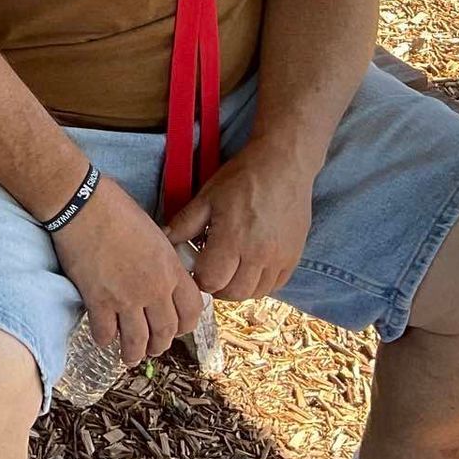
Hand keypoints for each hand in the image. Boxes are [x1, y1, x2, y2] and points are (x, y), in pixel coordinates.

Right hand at [50, 174, 203, 365]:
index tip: (177, 328)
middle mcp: (154, 289)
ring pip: (137, 341)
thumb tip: (161, 272)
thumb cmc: (115, 208)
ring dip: (134, 353)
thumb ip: (162, 259)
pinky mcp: (98, 301)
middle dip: (159, 345)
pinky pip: (106, 333)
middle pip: (165, 332)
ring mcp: (126, 298)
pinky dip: (105, 339)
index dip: (186, 325)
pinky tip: (103, 337)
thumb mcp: (153, 232)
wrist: (82, 205)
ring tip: (129, 356)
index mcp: (171, 269)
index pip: (191, 311)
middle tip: (152, 347)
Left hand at [165, 139, 315, 300]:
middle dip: (216, 287)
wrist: (283, 165)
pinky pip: (275, 286)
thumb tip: (165, 240)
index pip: (211, 281)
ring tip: (229, 269)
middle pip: (233, 293)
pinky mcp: (294, 257)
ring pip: (255, 293)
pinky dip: (259, 284)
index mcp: (233, 239)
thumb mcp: (206, 197)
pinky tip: (249, 267)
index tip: (195, 267)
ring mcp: (279, 258)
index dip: (198, 278)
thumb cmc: (242, 178)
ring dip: (238, 288)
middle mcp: (258, 255)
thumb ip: (185, 224)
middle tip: (210, 271)